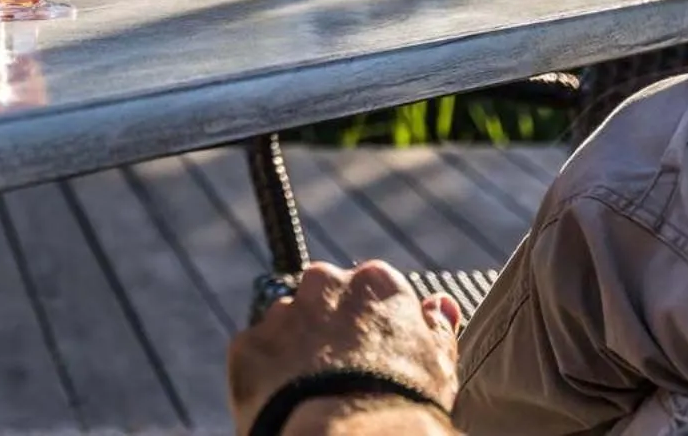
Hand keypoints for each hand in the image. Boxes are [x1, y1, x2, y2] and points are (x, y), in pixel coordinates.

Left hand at [229, 262, 459, 434]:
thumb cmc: (403, 405)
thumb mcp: (438, 365)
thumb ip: (437, 327)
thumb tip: (440, 304)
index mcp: (376, 282)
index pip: (372, 291)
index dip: (373, 327)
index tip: (375, 355)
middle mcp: (324, 284)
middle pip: (323, 301)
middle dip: (328, 330)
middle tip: (342, 375)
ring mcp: (281, 312)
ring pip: (286, 327)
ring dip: (295, 352)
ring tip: (314, 395)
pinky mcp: (247, 345)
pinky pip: (257, 357)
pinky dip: (268, 377)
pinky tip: (289, 404)